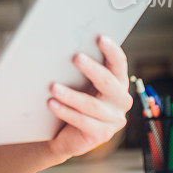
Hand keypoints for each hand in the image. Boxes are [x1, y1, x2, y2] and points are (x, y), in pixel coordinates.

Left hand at [46, 35, 133, 160]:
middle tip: (75, 57)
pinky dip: (66, 112)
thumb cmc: (73, 101)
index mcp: (119, 83)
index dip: (112, 51)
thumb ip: (81, 69)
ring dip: (71, 95)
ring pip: (92, 105)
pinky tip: (52, 103)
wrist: (66, 134)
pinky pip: (83, 121)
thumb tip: (65, 45)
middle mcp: (121, 101)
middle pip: (108, 83)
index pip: (119, 65)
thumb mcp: (80, 84)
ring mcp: (114, 120)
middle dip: (92, 69)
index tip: (100, 38)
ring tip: (53, 86)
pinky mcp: (102, 135)